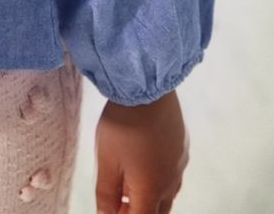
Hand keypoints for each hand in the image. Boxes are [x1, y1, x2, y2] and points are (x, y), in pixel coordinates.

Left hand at [94, 89, 189, 212]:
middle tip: (118, 201)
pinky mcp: (182, 147)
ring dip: (149, 196)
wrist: (147, 86)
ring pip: (167, 194)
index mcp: (151, 190)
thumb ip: (106, 193)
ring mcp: (179, 164)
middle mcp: (170, 182)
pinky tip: (144, 161)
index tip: (111, 208)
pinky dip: (158, 178)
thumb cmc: (123, 124)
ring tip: (128, 183)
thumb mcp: (106, 160)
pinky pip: (172, 173)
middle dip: (138, 211)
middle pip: (157, 211)